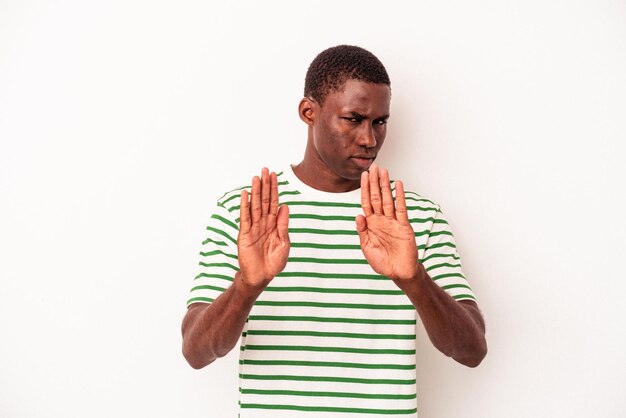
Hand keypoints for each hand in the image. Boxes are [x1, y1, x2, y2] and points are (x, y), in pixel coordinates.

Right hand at [237, 167, 289, 288]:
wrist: (261, 277)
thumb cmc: (273, 262)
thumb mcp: (283, 243)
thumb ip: (283, 225)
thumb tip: (285, 206)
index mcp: (274, 224)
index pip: (274, 202)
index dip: (274, 189)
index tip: (274, 175)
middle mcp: (263, 223)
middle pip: (264, 200)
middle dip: (265, 185)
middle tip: (265, 169)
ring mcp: (253, 228)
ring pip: (255, 206)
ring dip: (255, 191)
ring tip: (256, 178)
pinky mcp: (245, 234)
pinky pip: (245, 217)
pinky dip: (244, 206)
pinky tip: (245, 194)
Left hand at [356, 164, 418, 280]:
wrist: (399, 272)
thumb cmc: (383, 262)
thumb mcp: (367, 247)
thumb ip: (362, 231)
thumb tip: (358, 215)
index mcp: (371, 224)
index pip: (367, 202)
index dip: (365, 189)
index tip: (363, 176)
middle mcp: (382, 220)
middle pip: (377, 197)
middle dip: (374, 182)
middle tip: (373, 167)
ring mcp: (393, 222)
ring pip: (388, 200)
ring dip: (386, 185)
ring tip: (384, 171)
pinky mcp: (404, 226)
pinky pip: (401, 209)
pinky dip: (400, 197)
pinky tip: (398, 185)